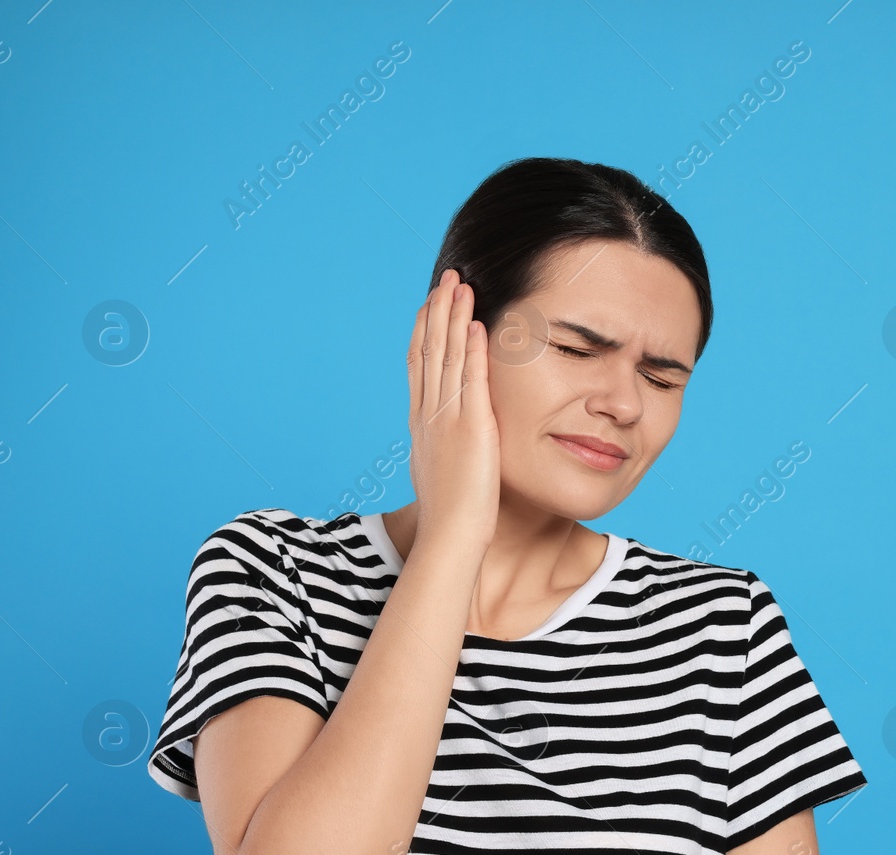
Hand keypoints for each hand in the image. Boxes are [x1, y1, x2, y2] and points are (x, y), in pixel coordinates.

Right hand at [405, 268, 499, 550]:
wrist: (451, 534)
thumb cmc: (450, 515)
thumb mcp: (439, 471)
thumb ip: (442, 448)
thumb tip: (441, 444)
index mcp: (422, 423)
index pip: (420, 365)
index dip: (424, 331)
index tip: (429, 303)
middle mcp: (430, 414)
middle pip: (429, 350)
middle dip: (436, 311)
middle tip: (445, 278)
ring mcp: (448, 418)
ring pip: (447, 356)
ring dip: (453, 317)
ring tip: (460, 284)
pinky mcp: (471, 426)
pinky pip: (470, 378)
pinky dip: (471, 349)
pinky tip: (476, 322)